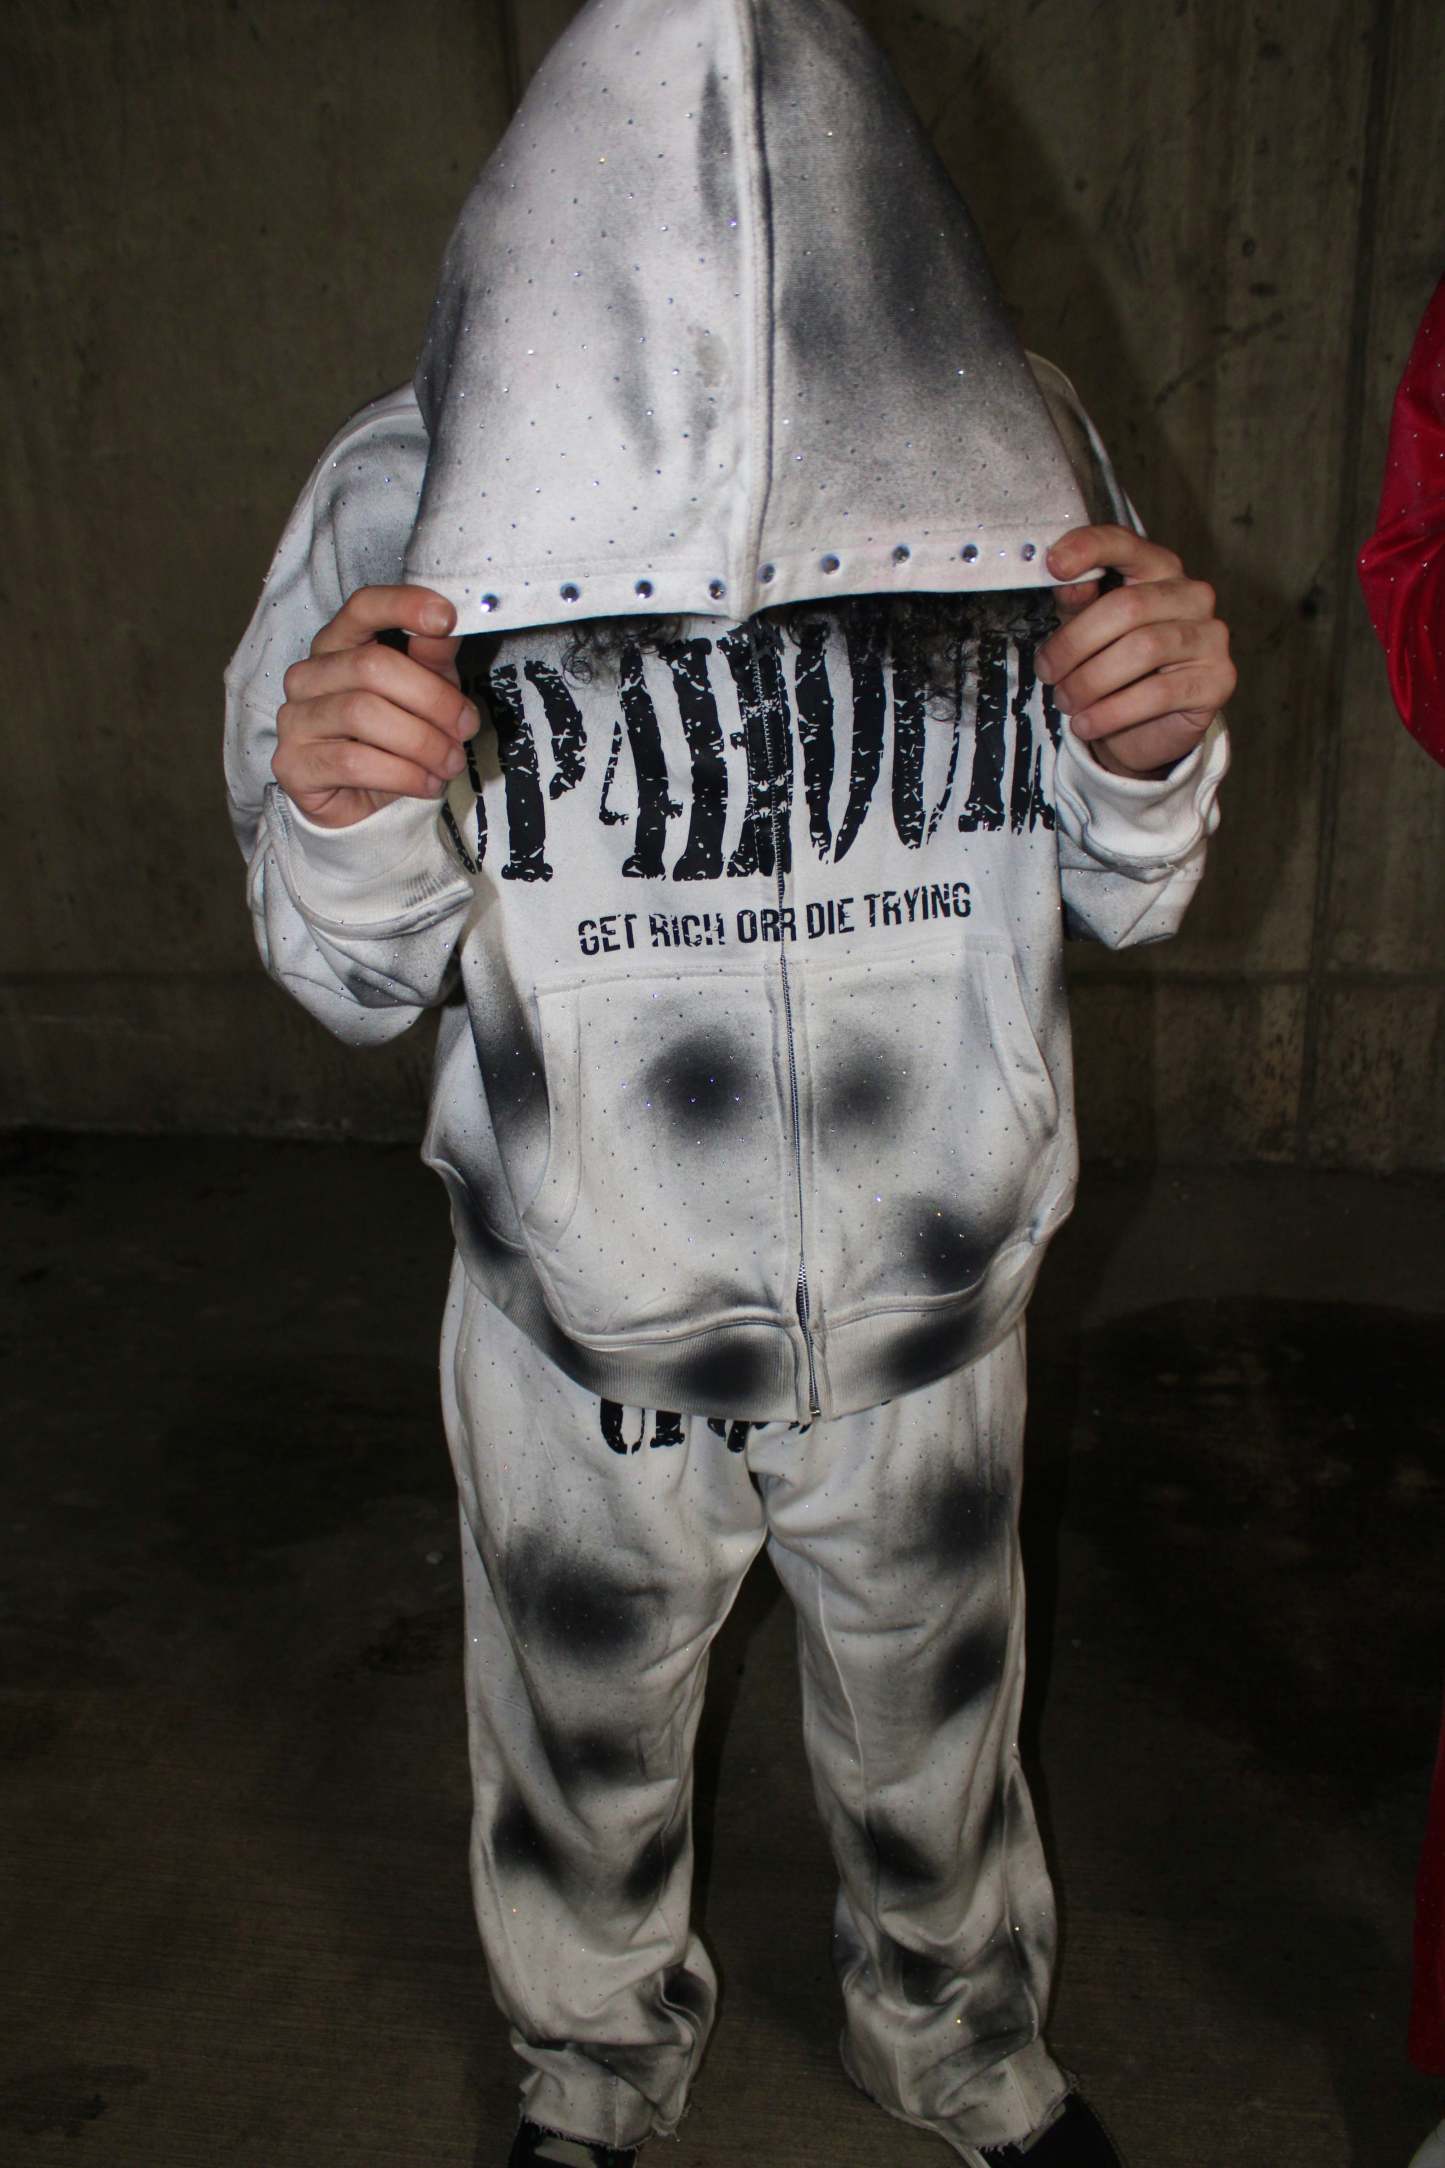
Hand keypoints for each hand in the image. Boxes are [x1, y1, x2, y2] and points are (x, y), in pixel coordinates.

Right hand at [272, 586, 477, 828]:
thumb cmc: (392, 739)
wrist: (358, 804)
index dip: (403, 606)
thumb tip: (448, 626)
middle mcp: (308, 675)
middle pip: (372, 666)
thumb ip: (431, 659)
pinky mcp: (293, 764)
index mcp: (338, 644)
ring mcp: (294, 718)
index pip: (363, 607)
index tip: (447, 617)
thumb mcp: (423, 693)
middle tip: (466, 727)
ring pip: (363, 714)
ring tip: (451, 762)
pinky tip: (428, 784)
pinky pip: (354, 762)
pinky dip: (403, 775)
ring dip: (422, 742)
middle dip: (433, 699)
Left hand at [1037, 525, 1234, 778]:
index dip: (1089, 548)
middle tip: (1047, 671)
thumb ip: (1078, 603)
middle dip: (1075, 643)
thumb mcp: (1087, 629)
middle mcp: (1192, 595)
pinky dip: (1111, 712)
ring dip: (1091, 681)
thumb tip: (1066, 581)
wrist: (1145, 729)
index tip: (1054, 565)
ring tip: (1065, 700)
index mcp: (1159, 569)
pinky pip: (1157, 694)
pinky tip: (1087, 722)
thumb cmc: (1114, 667)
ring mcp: (1210, 636)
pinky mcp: (1218, 680)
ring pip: (1143, 649)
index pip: (1125, 544)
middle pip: (1127, 606)